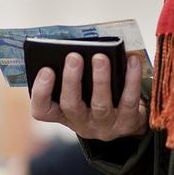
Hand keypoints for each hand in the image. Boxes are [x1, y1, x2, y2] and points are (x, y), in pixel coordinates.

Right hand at [30, 53, 147, 140]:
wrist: (127, 123)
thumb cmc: (97, 98)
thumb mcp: (82, 92)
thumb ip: (76, 74)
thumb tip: (82, 48)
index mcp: (63, 113)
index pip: (42, 110)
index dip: (41, 91)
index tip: (46, 70)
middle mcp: (81, 123)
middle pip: (71, 105)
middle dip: (71, 80)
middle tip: (74, 57)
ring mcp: (104, 125)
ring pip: (100, 104)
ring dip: (100, 79)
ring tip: (100, 57)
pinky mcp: (127, 123)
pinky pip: (129, 100)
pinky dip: (131, 79)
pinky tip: (132, 61)